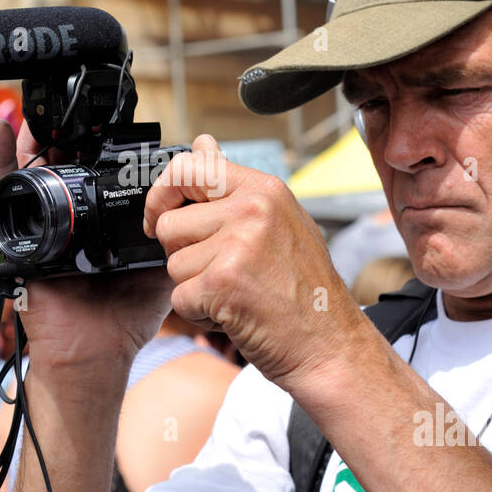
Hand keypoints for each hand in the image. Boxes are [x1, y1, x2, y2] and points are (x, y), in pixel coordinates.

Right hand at [0, 118, 172, 397]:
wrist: (95, 355)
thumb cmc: (126, 315)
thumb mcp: (161, 263)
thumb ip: (180, 224)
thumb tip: (202, 179)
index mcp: (100, 219)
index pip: (96, 168)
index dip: (100, 141)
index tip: (114, 120)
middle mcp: (69, 217)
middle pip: (63, 162)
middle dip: (69, 134)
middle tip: (80, 112)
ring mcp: (42, 225)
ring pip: (33, 170)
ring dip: (36, 138)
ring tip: (45, 114)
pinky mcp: (19, 238)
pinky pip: (4, 194)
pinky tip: (1, 127)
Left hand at [145, 134, 376, 388]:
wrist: (330, 346)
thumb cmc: (306, 291)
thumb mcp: (279, 222)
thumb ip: (234, 186)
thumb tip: (203, 145)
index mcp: (264, 190)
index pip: (188, 167)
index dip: (163, 193)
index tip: (161, 214)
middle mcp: (251, 210)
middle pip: (169, 224)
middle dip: (184, 254)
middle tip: (223, 271)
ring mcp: (237, 245)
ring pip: (172, 264)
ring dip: (195, 288)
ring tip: (239, 293)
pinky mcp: (222, 283)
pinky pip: (180, 298)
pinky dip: (201, 314)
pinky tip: (236, 314)